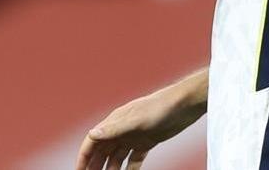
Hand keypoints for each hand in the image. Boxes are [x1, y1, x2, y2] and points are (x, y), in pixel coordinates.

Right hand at [75, 86, 197, 169]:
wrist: (185, 104)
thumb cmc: (161, 107)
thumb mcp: (136, 120)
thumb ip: (114, 129)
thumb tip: (92, 134)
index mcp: (114, 122)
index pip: (92, 141)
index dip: (84, 157)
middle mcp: (121, 129)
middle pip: (102, 151)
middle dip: (94, 166)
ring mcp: (133, 136)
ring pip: (116, 157)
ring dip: (111, 169)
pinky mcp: (146, 142)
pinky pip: (134, 159)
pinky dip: (130, 169)